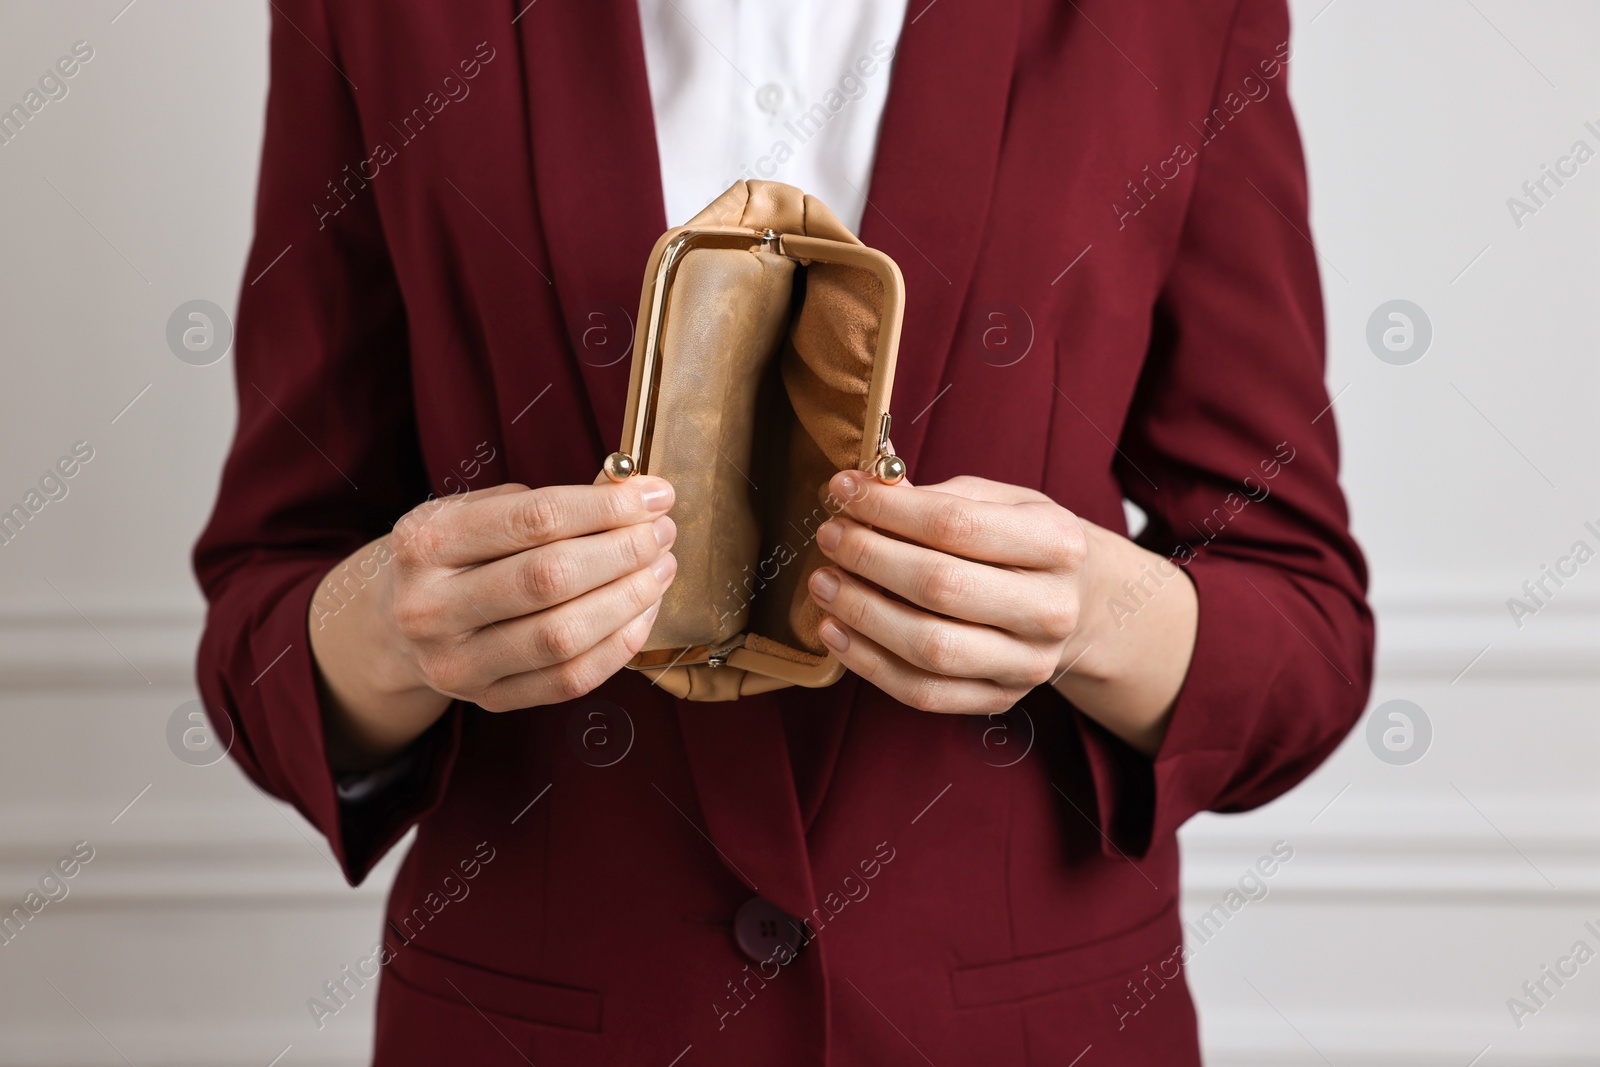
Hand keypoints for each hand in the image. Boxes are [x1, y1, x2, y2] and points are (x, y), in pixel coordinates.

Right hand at [310, 477, 677, 769]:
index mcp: (426, 542)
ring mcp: (456, 663)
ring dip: (630, 599)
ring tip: (661, 569)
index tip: (654, 496)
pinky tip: (642, 612)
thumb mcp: (475, 512)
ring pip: (563, 636)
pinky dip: (620, 645)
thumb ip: (547, 502)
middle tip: (662, 533)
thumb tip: (631, 491)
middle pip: (550, 578)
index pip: (534, 519)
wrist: (394, 623)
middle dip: (624, 551)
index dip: (606, 506)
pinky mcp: (487, 699)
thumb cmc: (453, 555)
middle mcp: (431, 607)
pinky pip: (570, 680)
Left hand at [807, 472, 1086, 714]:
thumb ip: (934, 496)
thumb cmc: (1023, 543)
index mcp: (1057, 545)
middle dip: (869, 558)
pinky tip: (836, 631)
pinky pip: (922, 692)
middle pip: (940, 586)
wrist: (1078, 604)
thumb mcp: (999, 502)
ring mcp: (1029, 663)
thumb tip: (861, 488)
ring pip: (929, 647)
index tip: (843, 491)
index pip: (956, 525)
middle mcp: (1051, 609)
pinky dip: (868, 663)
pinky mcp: (1001, 699)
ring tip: (824, 584)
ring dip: (862, 614)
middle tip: (830, 538)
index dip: (888, 508)